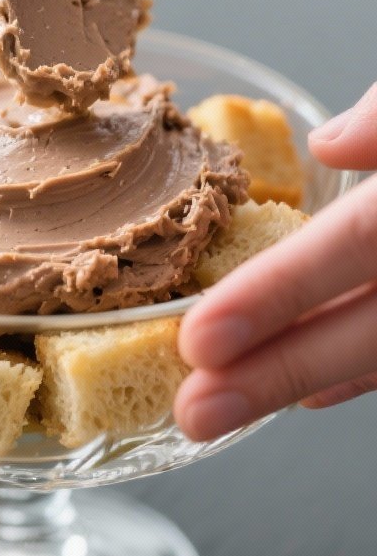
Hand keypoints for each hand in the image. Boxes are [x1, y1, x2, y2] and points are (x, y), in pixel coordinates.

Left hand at [174, 82, 376, 438]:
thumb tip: (330, 143)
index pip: (359, 243)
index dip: (279, 293)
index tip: (201, 338)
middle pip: (366, 330)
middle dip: (277, 373)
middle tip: (195, 412)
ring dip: (308, 380)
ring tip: (229, 407)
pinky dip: (356, 371)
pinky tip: (311, 392)